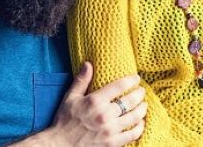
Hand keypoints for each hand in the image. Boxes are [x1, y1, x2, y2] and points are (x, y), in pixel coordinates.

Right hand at [12, 62, 146, 146]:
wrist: (59, 146)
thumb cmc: (64, 121)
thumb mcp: (70, 98)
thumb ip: (81, 81)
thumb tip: (88, 63)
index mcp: (95, 101)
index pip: (120, 86)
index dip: (131, 80)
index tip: (136, 79)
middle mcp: (104, 114)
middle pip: (130, 101)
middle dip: (139, 94)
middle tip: (142, 91)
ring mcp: (110, 130)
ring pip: (134, 116)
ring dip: (142, 109)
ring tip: (144, 105)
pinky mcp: (112, 143)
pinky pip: (133, 134)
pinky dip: (140, 127)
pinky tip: (140, 123)